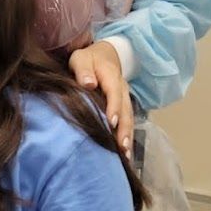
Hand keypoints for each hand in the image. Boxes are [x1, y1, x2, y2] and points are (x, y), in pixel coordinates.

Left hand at [68, 39, 132, 157]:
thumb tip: (88, 84)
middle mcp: (122, 89)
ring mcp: (125, 99)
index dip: (114, 107)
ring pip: (129, 118)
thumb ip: (83, 69)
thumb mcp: (81, 58)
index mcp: (111, 77)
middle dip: (125, 129)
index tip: (112, 123)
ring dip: (128, 136)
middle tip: (122, 147)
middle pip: (126, 110)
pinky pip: (128, 122)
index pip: (114, 92)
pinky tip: (125, 152)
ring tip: (126, 155)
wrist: (105, 56)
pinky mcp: (124, 107)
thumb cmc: (89, 59)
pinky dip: (127, 136)